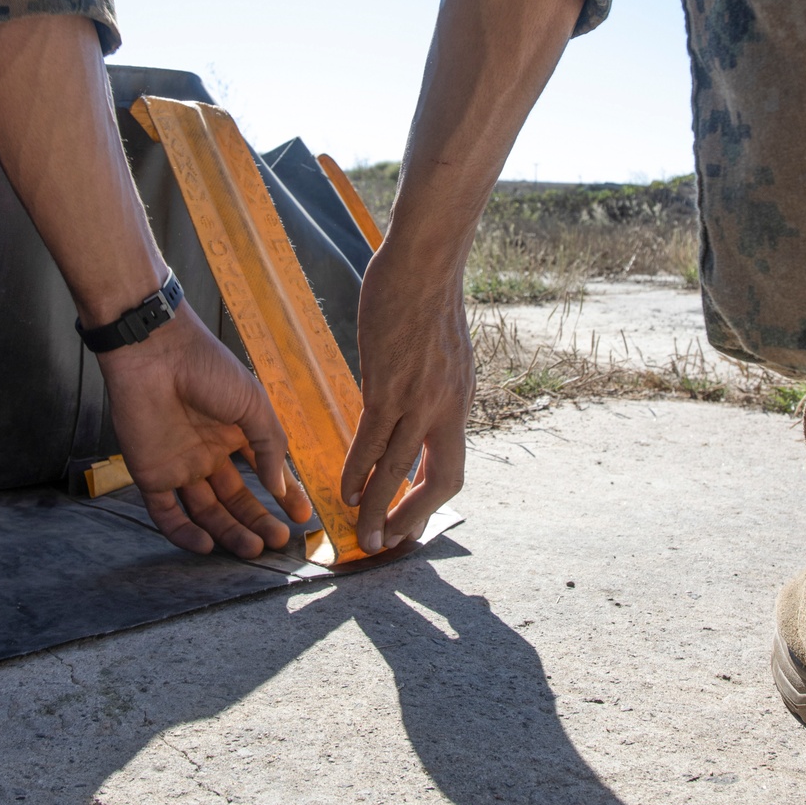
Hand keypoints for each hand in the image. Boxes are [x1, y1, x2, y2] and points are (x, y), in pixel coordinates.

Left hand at [98, 303, 311, 556]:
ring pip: (206, 512)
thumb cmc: (208, 368)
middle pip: (235, 499)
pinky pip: (166, 513)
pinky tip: (207, 545)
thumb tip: (279, 487)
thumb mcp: (253, 404)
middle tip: (278, 541)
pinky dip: (184, 533)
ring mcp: (180, 465)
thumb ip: (269, 447)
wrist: (155, 354)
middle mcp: (209, 453)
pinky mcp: (151, 474)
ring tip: (252, 549)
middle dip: (257, 521)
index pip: (264, 472)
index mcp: (235, 433)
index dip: (284, 495)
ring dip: (228, 532)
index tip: (302, 517)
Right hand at [341, 239, 473, 553]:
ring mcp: (418, 399)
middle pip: (439, 482)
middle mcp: (446, 408)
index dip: (431, 502)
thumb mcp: (444, 354)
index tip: (410, 521)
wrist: (425, 262)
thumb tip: (415, 404)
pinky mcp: (387, 387)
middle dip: (413, 519)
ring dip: (379, 507)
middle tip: (388, 541)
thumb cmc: (428, 297)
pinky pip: (372, 442)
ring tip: (363, 531)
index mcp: (460, 401)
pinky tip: (345, 489)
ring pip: (398, 471)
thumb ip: (433, 386)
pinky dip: (358, 472)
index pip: (452, 468)